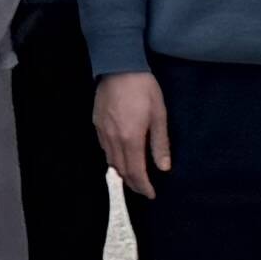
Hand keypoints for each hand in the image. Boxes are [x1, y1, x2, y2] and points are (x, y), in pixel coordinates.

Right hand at [92, 68, 169, 198]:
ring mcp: (103, 131)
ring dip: (122, 172)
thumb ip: (160, 143)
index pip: (136, 172)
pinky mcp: (96, 123)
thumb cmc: (143, 88)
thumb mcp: (159, 114)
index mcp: (131, 139)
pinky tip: (120, 155)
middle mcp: (114, 139)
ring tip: (133, 175)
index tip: (151, 194)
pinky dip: (113, 158)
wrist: (119, 65)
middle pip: (122, 170)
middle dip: (133, 183)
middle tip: (144, 188)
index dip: (143, 187)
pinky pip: (104, 148)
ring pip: (111, 161)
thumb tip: (164, 167)